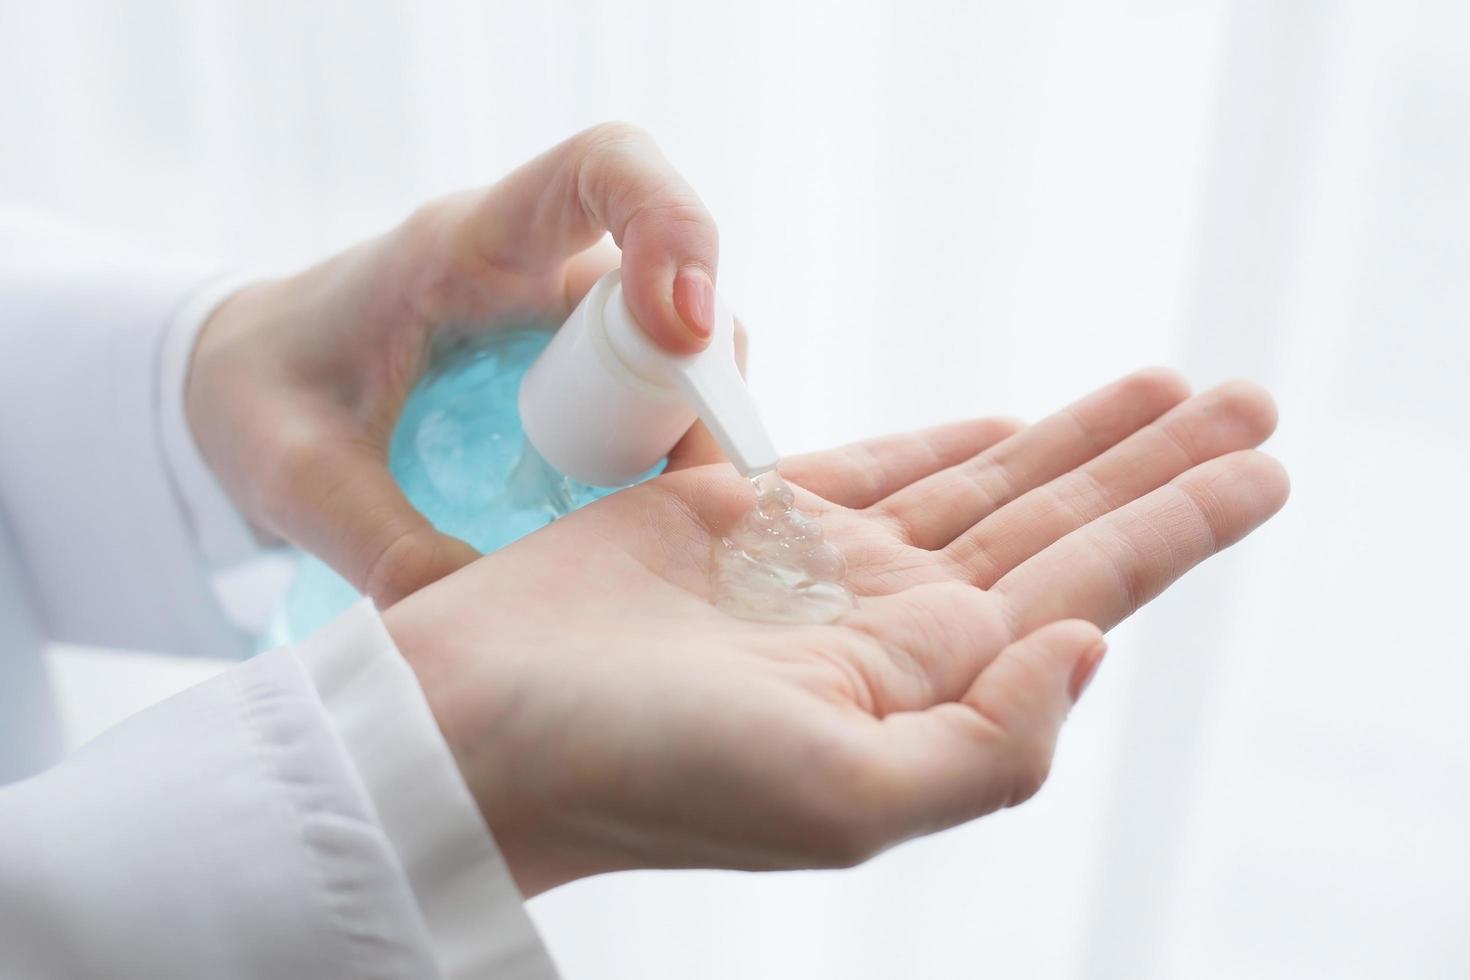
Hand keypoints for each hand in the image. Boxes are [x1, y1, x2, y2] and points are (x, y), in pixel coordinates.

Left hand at [186, 123, 727, 605]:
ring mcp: (561, 316)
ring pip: (684, 346)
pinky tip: (644, 518)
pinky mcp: (574, 363)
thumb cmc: (261, 394)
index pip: (601, 168)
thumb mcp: (294, 475)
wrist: (240, 378)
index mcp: (465, 246)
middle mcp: (534, 263)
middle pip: (673, 283)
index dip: (672, 225)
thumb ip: (380, 541)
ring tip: (662, 519)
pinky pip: (658, 392)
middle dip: (699, 385)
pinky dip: (672, 451)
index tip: (684, 328)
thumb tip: (487, 613)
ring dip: (693, 429)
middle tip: (679, 496)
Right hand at [382, 369, 1287, 895]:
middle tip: (1248, 403)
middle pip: (1057, 523)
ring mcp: (819, 568)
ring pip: (982, 483)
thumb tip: (1088, 648)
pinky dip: (943, 442)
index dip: (1181, 522)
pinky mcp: (743, 516)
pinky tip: (1003, 425)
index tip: (1263, 466)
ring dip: (1074, 438)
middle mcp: (888, 625)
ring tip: (1164, 390)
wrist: (479, 727)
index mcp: (928, 684)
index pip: (1088, 585)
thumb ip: (993, 746)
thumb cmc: (638, 773)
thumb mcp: (842, 800)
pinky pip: (872, 465)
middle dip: (1154, 465)